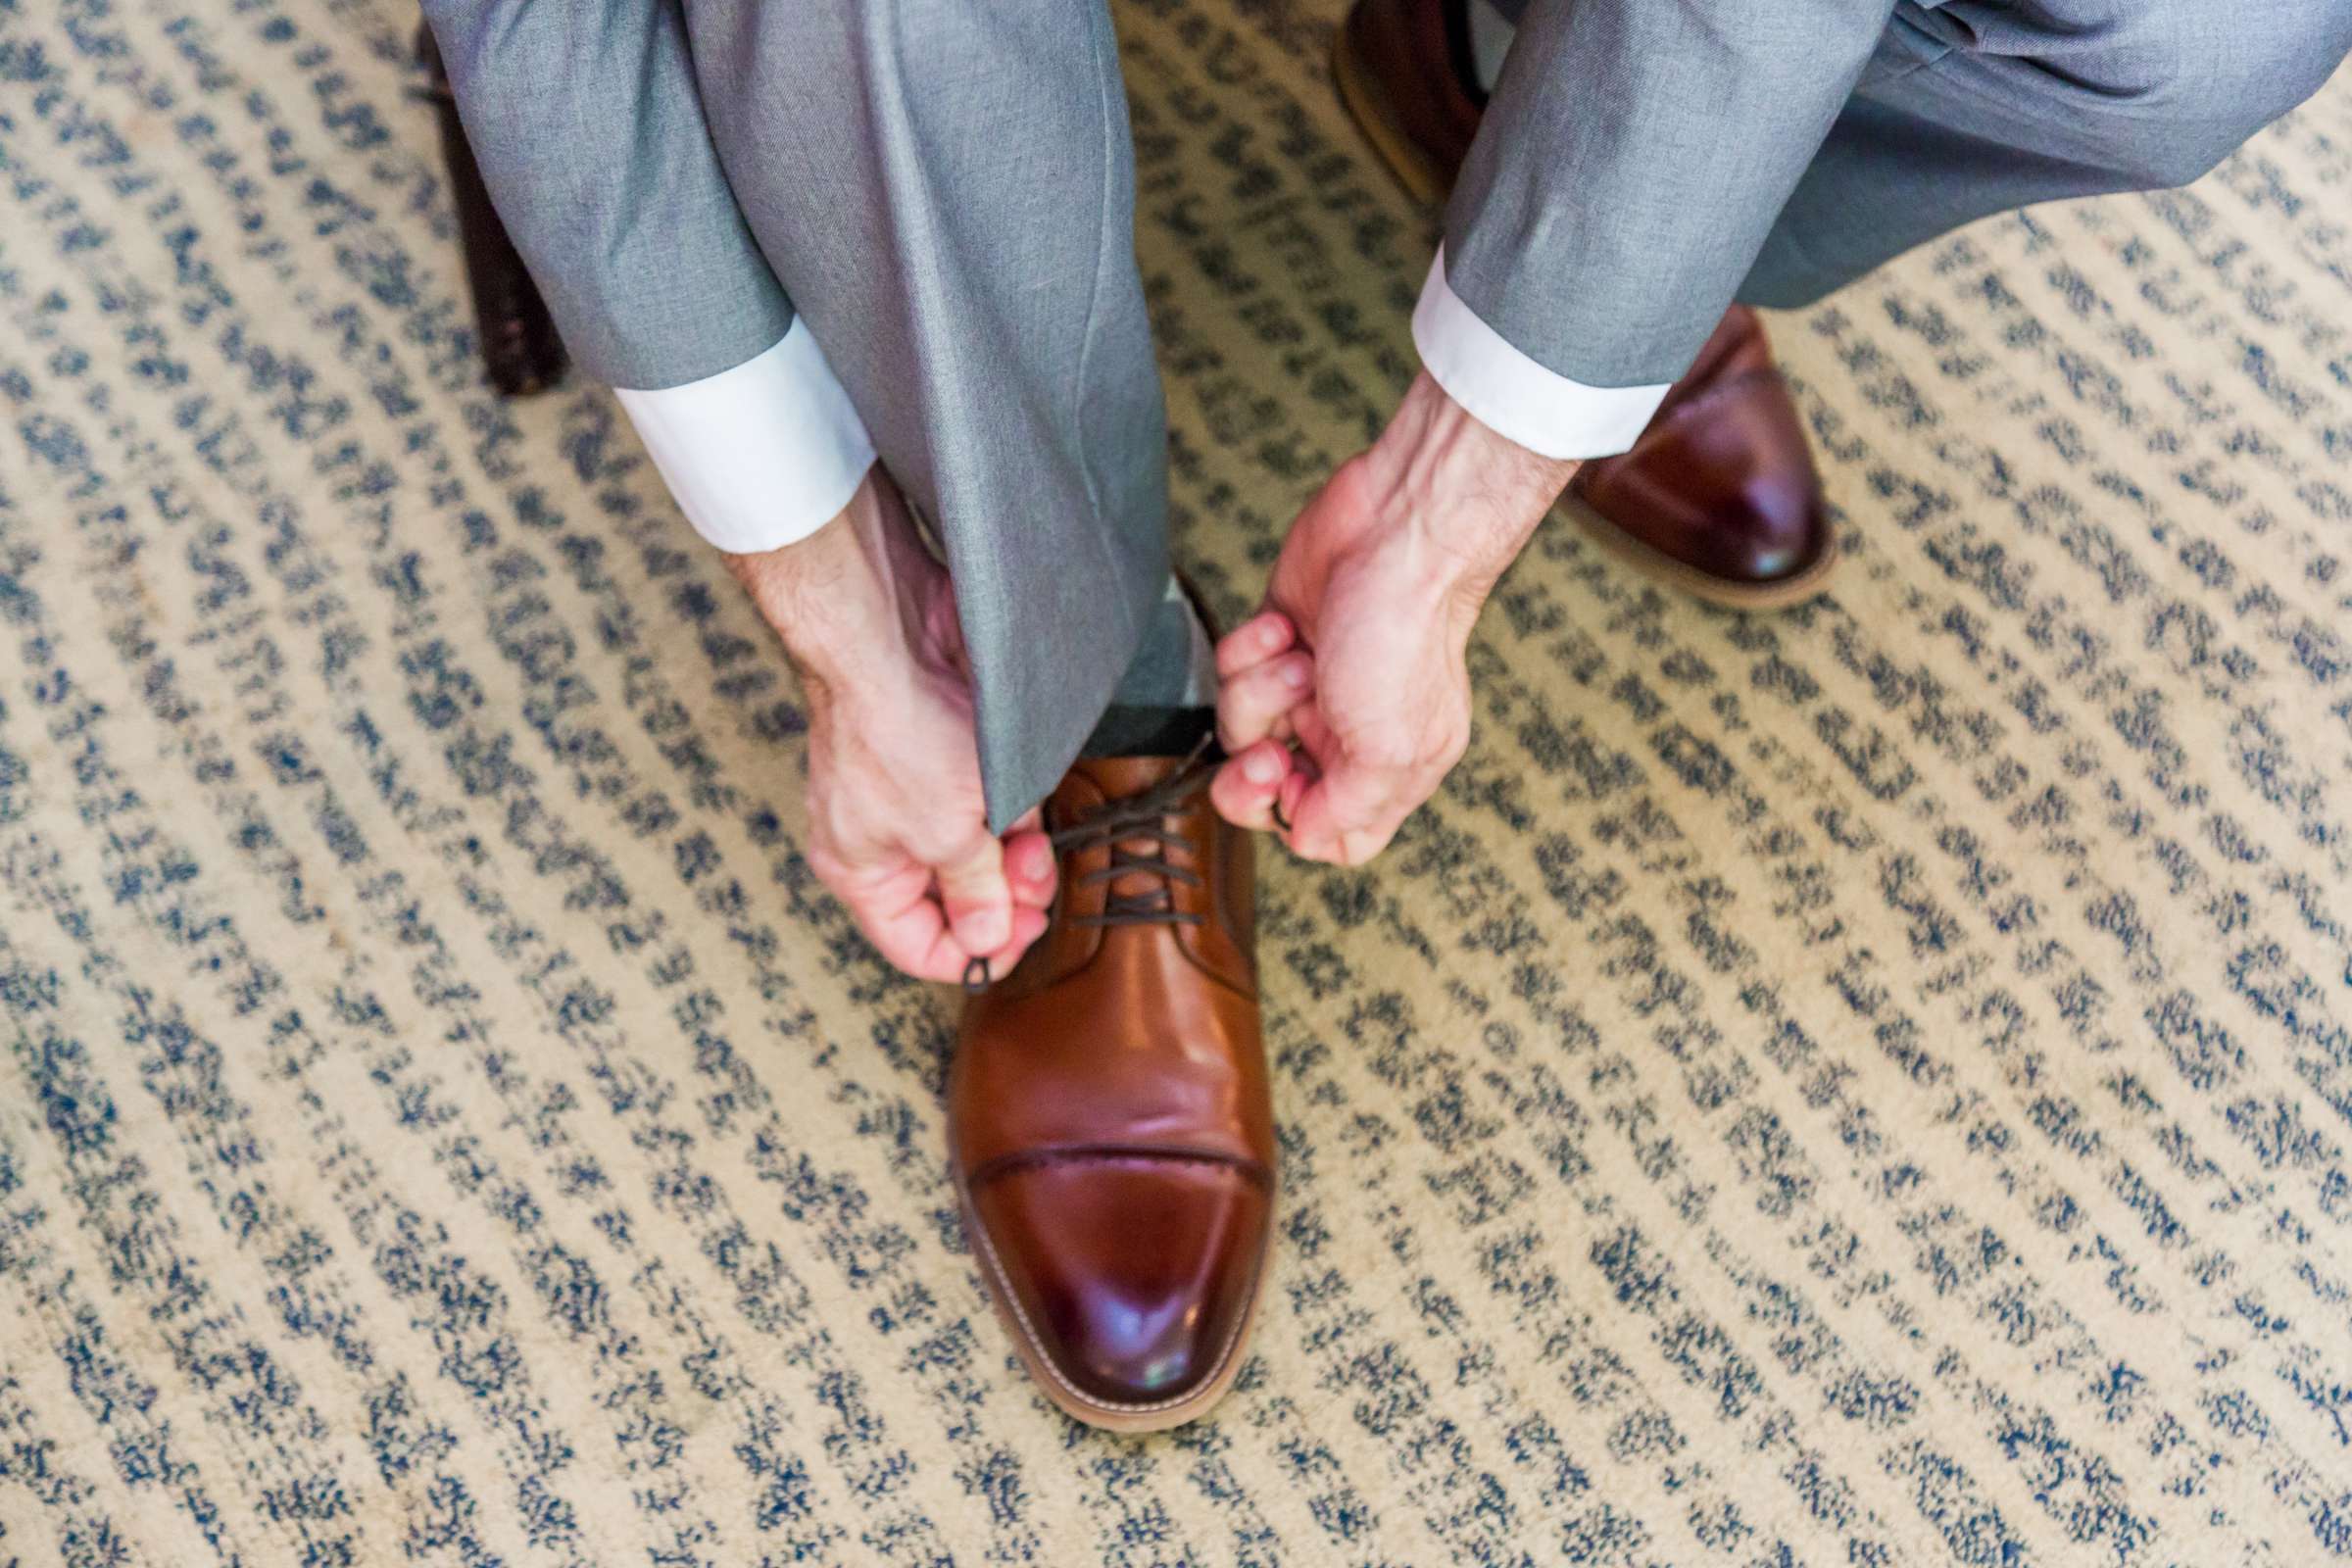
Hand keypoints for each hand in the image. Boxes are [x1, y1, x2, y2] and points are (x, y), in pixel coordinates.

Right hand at [726, 467, 1054, 981]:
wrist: (893, 628)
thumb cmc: (897, 730)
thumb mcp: (947, 833)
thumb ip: (975, 892)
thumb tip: (987, 942)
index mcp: (862, 872)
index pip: (918, 946)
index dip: (975, 954)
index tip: (1024, 934)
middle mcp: (882, 837)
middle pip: (958, 896)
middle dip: (1008, 891)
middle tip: (1040, 875)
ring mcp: (916, 792)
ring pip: (983, 847)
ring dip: (1019, 844)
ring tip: (1032, 823)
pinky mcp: (948, 752)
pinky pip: (992, 798)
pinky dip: (1017, 801)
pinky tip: (1030, 787)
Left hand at [1212, 372, 1577, 863]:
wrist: (1398, 529)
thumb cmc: (1405, 633)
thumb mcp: (1391, 750)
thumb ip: (1349, 813)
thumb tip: (1308, 838)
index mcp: (1387, 770)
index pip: (1330, 836)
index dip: (1293, 819)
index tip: (1288, 785)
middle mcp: (1345, 734)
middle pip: (1268, 786)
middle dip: (1251, 771)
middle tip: (1267, 747)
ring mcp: (1308, 687)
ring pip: (1242, 725)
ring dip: (1261, 692)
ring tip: (1299, 658)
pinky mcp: (1277, 640)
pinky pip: (1232, 669)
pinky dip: (1249, 649)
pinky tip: (1285, 627)